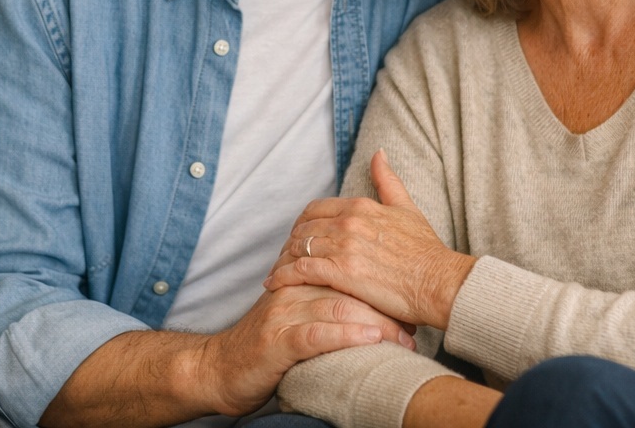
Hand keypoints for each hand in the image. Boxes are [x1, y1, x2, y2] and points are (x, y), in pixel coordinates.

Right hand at [199, 284, 414, 416]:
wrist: (219, 368)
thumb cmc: (266, 344)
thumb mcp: (295, 312)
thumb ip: (323, 297)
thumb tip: (367, 298)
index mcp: (298, 276)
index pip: (344, 266)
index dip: (379, 279)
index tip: (410, 297)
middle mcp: (291, 287)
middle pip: (346, 283)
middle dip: (385, 301)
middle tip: (415, 320)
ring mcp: (283, 313)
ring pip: (337, 306)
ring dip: (375, 321)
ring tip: (404, 336)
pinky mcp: (277, 341)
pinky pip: (317, 334)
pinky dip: (346, 334)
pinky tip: (370, 338)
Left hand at [263, 151, 474, 330]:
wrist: (440, 282)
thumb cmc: (426, 251)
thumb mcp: (406, 208)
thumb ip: (387, 180)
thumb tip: (378, 153)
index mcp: (360, 206)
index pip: (315, 210)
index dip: (302, 224)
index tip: (298, 238)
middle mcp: (348, 222)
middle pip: (302, 228)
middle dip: (289, 243)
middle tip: (283, 258)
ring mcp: (344, 246)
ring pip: (298, 247)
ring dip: (282, 260)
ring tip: (276, 273)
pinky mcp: (341, 272)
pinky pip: (301, 270)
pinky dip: (283, 276)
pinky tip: (275, 284)